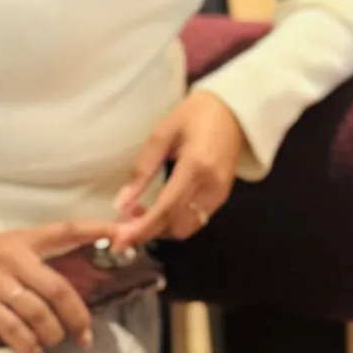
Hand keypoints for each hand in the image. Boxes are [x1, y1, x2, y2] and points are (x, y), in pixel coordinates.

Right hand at [0, 219, 116, 352]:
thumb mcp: (0, 245)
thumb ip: (30, 258)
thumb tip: (63, 286)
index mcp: (22, 240)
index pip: (66, 230)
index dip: (97, 229)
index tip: (124, 232)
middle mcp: (13, 258)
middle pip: (59, 289)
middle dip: (77, 317)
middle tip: (85, 335)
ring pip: (38, 314)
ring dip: (51, 335)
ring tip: (53, 343)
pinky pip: (13, 329)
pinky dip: (27, 344)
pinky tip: (32, 351)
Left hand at [112, 88, 247, 244]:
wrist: (233, 111)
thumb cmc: (195, 114)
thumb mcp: (162, 134)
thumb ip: (142, 170)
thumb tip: (121, 203)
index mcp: (195, 166)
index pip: (166, 209)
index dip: (141, 228)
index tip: (119, 241)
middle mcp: (211, 186)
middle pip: (176, 226)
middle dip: (147, 232)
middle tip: (123, 224)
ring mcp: (220, 194)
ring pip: (186, 228)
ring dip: (160, 229)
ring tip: (138, 215)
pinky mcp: (222, 197)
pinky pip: (196, 221)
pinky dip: (174, 223)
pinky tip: (158, 211)